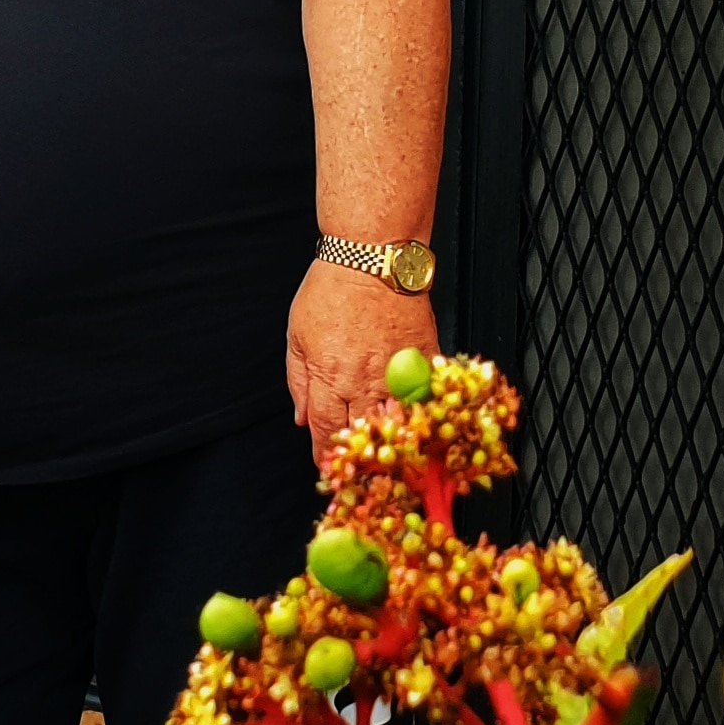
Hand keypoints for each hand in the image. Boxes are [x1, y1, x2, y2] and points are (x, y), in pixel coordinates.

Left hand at [286, 259, 440, 473]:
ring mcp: (398, 372)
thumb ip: (300, 382)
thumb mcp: (297, 336)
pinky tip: (416, 420)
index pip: (328, 433)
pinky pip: (425, 395)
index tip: (330, 466)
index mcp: (331, 378)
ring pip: (397, 422)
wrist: (372, 257)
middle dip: (360, 454)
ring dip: (391, 439)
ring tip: (388, 451)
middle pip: (364, 434)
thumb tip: (302, 418)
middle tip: (360, 467)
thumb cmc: (331, 290)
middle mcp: (365, 382)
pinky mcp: (424, 358)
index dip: (328, 455)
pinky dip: (421, 411)